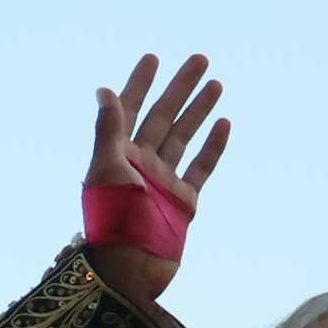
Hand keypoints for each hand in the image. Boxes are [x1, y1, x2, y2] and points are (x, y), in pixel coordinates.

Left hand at [80, 53, 231, 304]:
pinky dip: (212, 146)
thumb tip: (104, 89)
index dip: (138, 84)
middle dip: (178, 88)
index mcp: (116, 156)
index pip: (127, 111)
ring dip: (197, 110)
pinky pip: (201, 167)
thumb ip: (108, 130)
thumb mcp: (107, 170)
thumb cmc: (112, 222)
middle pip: (161, 117)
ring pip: (183, 137)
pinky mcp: (184, 201)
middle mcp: (139, 165)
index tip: (153, 58)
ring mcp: (163, 182)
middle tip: (198, 58)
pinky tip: (223, 123)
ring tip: (214, 82)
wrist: (131, 270)